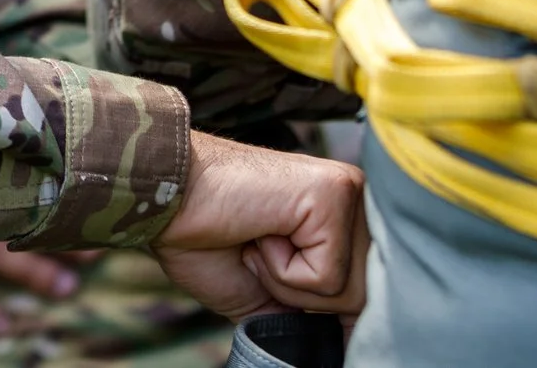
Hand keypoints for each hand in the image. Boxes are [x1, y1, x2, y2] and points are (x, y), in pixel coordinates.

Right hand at [151, 131, 367, 319]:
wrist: (168, 204)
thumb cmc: (208, 240)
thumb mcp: (269, 293)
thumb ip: (314, 314)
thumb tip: (353, 345)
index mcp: (342, 218)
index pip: (367, 289)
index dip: (329, 308)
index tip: (283, 284)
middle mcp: (354, 199)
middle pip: (363, 296)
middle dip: (304, 295)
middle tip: (260, 252)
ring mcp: (348, 192)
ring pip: (349, 290)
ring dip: (290, 282)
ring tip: (260, 241)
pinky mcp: (333, 194)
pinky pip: (327, 275)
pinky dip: (283, 269)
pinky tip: (261, 232)